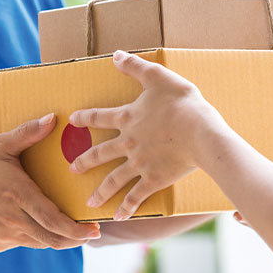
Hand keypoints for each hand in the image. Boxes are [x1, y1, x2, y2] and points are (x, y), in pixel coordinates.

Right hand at [0, 113, 100, 251]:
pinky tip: (37, 223)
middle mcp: (13, 219)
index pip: (53, 220)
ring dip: (57, 238)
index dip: (76, 230)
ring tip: (69, 228)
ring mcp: (4, 235)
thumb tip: (53, 118)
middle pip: (52, 239)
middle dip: (75, 239)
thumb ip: (28, 133)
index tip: (94, 230)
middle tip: (91, 233)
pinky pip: (24, 242)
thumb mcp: (1, 146)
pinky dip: (35, 235)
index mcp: (18, 195)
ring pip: (40, 243)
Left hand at [69, 50, 228, 220]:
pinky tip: (118, 217)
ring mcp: (139, 164)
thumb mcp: (158, 77)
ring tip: (89, 202)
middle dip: (85, 162)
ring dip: (100, 191)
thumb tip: (115, 55)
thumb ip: (135, 67)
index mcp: (127, 118)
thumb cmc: (182, 103)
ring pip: (114, 179)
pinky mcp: (153, 180)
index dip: (84, 118)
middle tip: (72, 169)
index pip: (99, 117)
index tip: (72, 121)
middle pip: (100, 153)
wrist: (200, 133)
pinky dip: (127, 208)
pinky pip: (136, 197)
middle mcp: (127, 143)